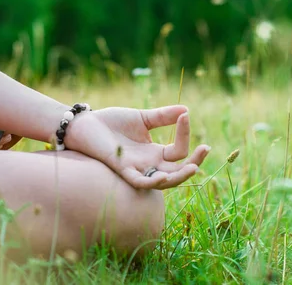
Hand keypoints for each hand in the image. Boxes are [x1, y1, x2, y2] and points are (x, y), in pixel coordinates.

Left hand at [64, 105, 209, 189]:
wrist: (85, 124)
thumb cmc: (112, 122)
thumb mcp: (142, 118)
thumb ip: (163, 116)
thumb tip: (186, 109)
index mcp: (155, 153)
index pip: (179, 151)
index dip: (185, 134)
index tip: (186, 115)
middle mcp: (148, 165)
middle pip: (178, 172)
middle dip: (194, 163)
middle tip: (206, 149)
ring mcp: (136, 169)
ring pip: (163, 182)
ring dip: (179, 177)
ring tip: (194, 168)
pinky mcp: (121, 169)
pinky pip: (139, 182)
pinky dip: (152, 181)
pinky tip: (163, 175)